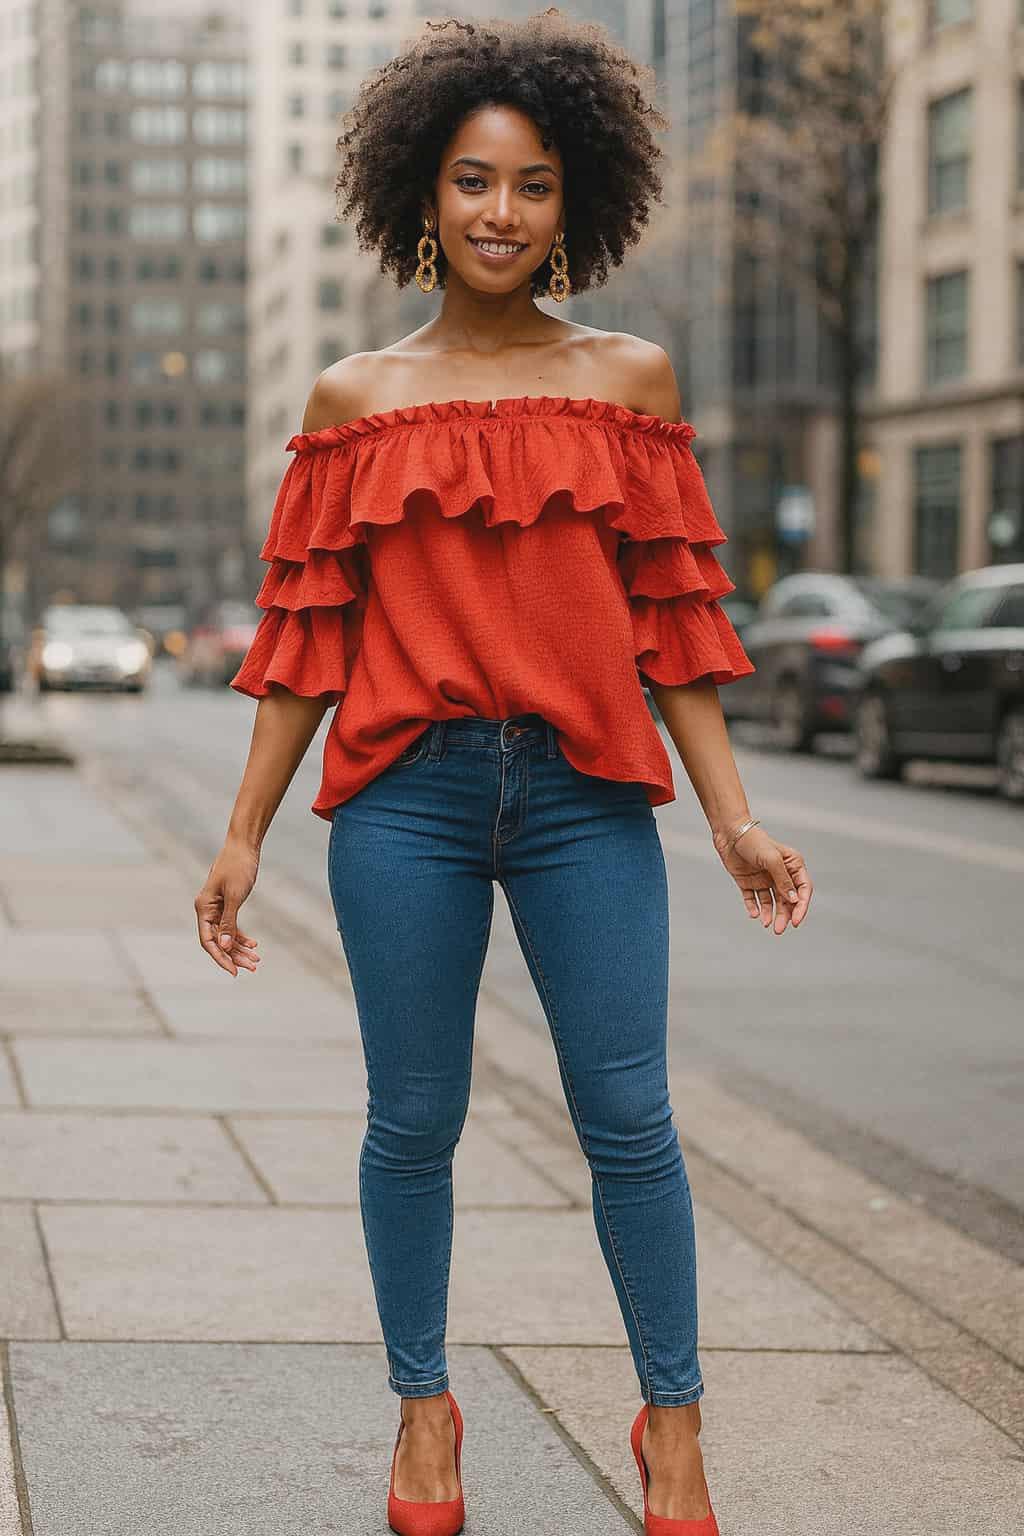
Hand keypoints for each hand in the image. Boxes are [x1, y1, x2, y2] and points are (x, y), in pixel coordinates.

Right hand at [194, 840, 261, 975]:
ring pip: (225, 935)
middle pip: (218, 941)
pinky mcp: (226, 904)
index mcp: (204, 908)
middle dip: (234, 956)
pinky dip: (241, 936)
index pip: (208, 941)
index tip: (234, 971)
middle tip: (253, 967)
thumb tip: (223, 946)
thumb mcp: (235, 896)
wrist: (244, 846)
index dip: (220, 958)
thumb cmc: (238, 867)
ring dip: (239, 948)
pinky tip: (253, 944)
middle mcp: (207, 910)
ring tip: (256, 960)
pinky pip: (230, 926)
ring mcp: (216, 908)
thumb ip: (228, 922)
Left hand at [712, 822, 811, 934]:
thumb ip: (783, 880)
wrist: (729, 834)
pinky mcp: (749, 882)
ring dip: (770, 914)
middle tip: (779, 930)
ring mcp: (765, 879)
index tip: (796, 921)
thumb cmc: (753, 841)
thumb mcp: (771, 859)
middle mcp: (780, 874)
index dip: (801, 906)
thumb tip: (793, 900)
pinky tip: (754, 914)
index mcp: (792, 865)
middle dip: (784, 915)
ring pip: (771, 902)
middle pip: (787, 900)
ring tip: (766, 924)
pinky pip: (753, 899)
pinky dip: (754, 908)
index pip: (802, 889)